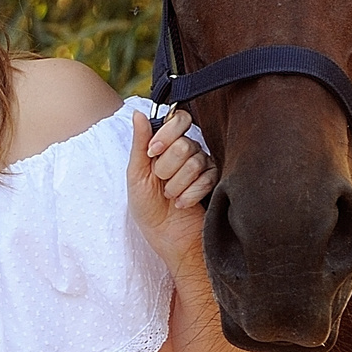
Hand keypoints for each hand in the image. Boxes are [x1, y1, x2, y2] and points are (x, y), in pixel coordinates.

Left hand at [127, 109, 214, 275]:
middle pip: (184, 144)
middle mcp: (187, 152)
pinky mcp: (215, 181)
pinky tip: (182, 204)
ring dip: (177, 184)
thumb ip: (140, 143)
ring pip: (195, 161)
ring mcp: (203, 166)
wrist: (167, 238)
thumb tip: (137, 113)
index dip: (166, 135)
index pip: (178, 119)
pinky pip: (208, 177)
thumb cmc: (147, 208)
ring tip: (171, 196)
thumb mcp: (136, 174)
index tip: (153, 152)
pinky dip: (190, 194)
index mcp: (166, 145)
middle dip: (167, 168)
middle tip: (161, 183)